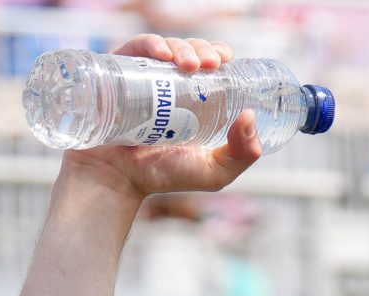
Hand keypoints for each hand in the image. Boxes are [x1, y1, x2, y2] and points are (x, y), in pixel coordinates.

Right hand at [60, 34, 260, 201]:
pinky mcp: (120, 72)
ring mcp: (145, 76)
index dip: (218, 53)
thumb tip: (250, 116)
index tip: (225, 59)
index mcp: (194, 98)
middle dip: (203, 49)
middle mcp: (170, 84)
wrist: (118, 178)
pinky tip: (163, 55)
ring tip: (190, 64)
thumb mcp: (213, 171)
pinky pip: (136, 48)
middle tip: (211, 64)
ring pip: (167, 46)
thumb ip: (241, 155)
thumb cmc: (163, 175)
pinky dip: (151, 44)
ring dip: (183, 47)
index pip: (209, 64)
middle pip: (191, 51)